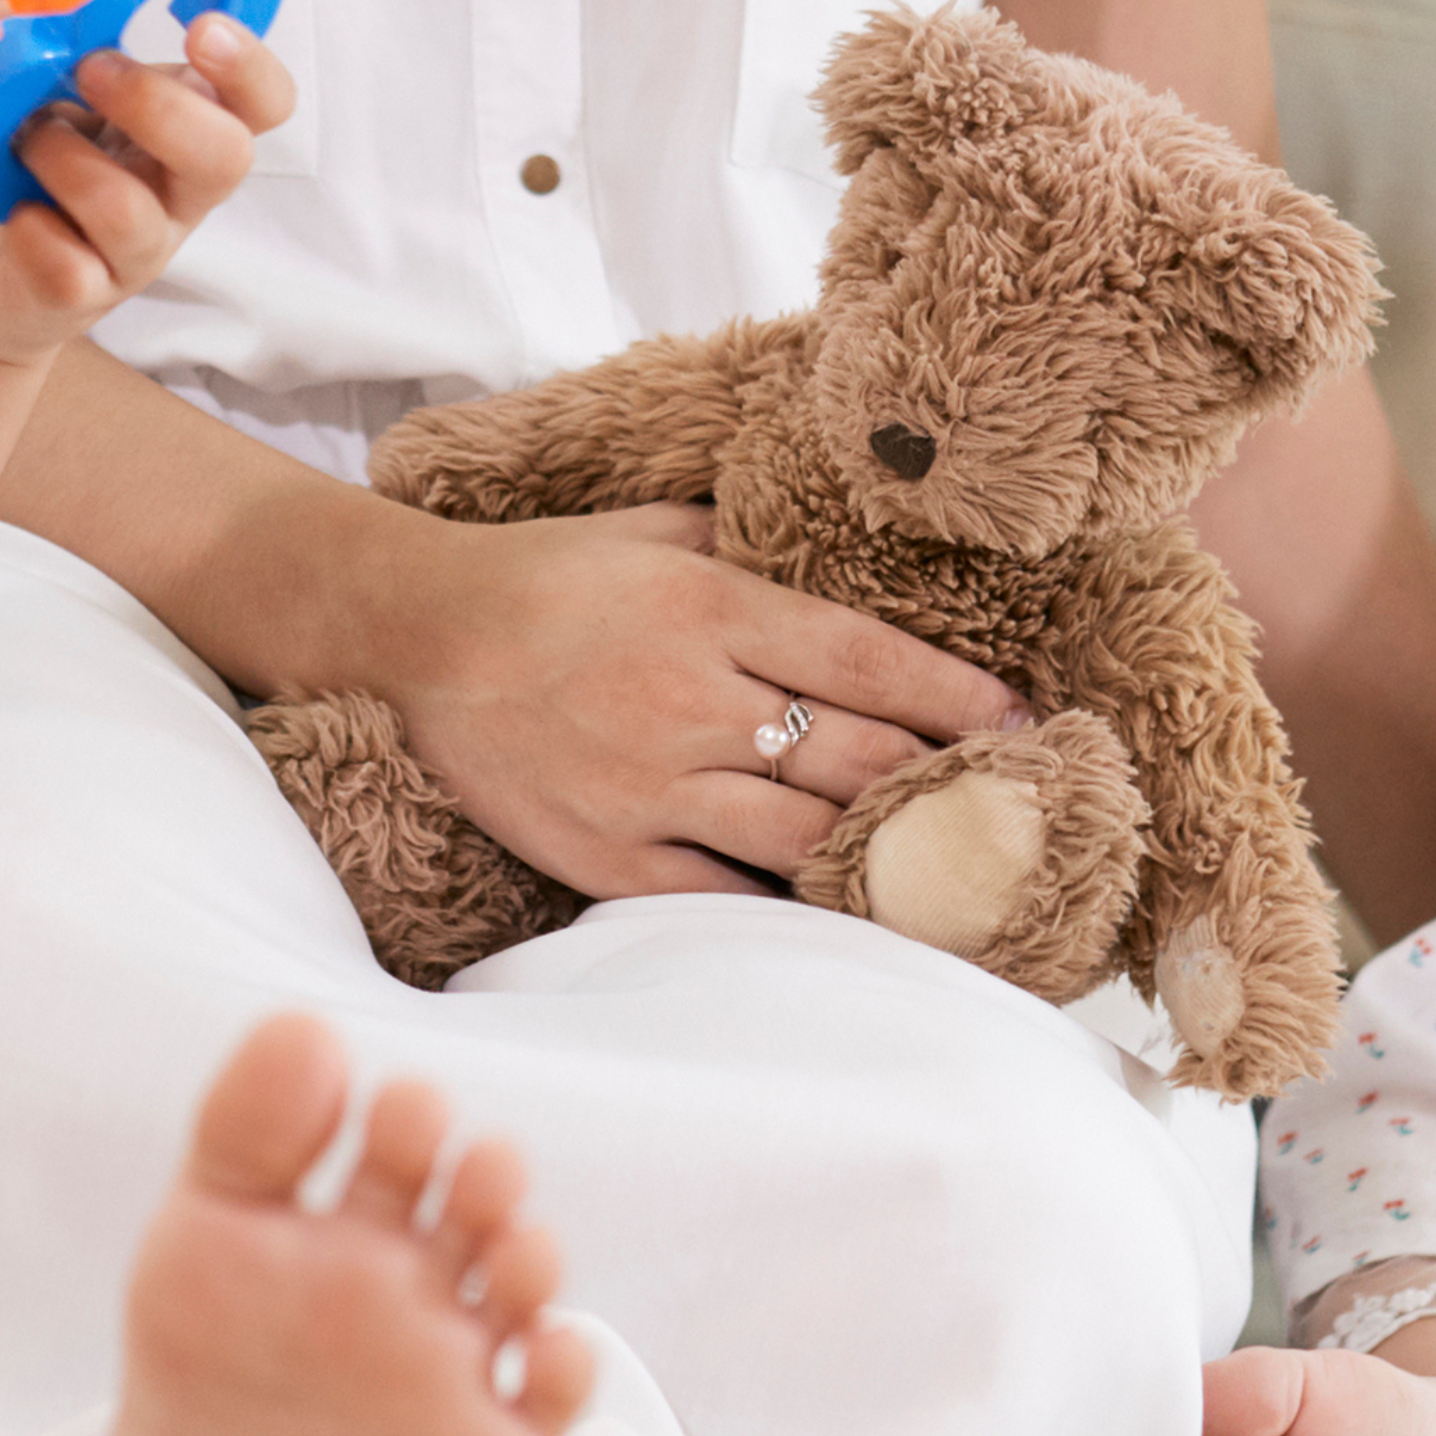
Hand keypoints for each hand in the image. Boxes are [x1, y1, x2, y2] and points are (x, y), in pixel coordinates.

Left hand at [0, 13, 295, 369]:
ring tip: (26, 141)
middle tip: (91, 72)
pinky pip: (66, 267)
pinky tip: (13, 211)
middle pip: (228, 157)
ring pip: (130, 212)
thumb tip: (63, 2)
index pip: (266, 101)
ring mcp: (138, 251)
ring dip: (64, 159)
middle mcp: (179, 193)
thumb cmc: (38, 165)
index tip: (200, 29)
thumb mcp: (69, 91)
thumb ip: (80, 50)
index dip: (250, 66)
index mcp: (189, 127)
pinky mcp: (83, 295)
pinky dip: (29, 229)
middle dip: (155, 105)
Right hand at [357, 503, 1032, 902]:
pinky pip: (725, 893)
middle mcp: (690, 699)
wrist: (412, 636)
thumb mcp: (652, 530)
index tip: (1022, 720)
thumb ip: (751, 549)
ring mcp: (648, 786)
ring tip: (954, 866)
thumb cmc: (543, 573)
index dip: (957, 697)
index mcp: (710, 607)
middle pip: (856, 756)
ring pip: (804, 836)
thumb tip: (844, 556)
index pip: (867, 659)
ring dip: (888, 853)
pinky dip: (792, 901)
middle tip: (1014, 802)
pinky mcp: (608, 856)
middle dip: (949, 781)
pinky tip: (846, 906)